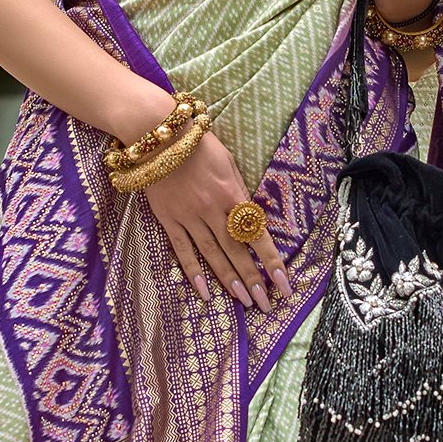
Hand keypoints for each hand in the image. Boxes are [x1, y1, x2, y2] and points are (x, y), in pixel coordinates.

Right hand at [143, 129, 291, 313]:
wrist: (159, 137)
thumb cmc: (198, 144)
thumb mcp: (229, 162)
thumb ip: (239, 191)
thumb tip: (251, 217)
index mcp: (232, 194)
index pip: (257, 234)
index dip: (271, 261)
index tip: (283, 284)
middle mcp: (213, 209)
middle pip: (237, 251)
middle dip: (253, 279)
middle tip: (266, 305)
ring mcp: (189, 216)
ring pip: (213, 255)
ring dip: (230, 280)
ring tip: (244, 302)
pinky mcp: (169, 219)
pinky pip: (183, 250)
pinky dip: (194, 272)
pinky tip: (206, 292)